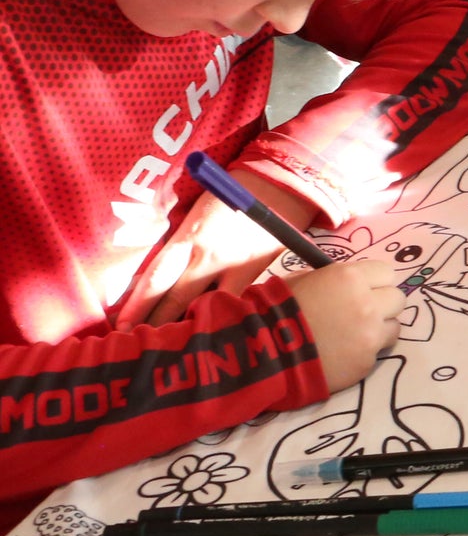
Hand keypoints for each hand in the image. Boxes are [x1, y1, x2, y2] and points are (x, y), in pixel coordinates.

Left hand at [117, 169, 318, 329]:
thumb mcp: (196, 215)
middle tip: (138, 348)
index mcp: (188, 239)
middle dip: (157, 325)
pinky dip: (222, 316)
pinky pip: (236, 302)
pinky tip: (214, 331)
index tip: (122, 327)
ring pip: (208, 307)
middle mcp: (209, 258)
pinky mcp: (258, 274)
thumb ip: (180, 244)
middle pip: (176, 300)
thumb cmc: (229, 197)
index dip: (138, 305)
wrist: (276, 187)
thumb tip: (159, 274)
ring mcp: (236, 269)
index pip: (156, 278)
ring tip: (172, 349)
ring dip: (190, 327)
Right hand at [288, 258, 404, 392]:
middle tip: (362, 313)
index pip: (387, 272)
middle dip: (383, 304)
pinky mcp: (367, 362)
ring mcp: (370, 335)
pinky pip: (377, 352)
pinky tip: (343, 354)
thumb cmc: (276, 311)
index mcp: (350, 278)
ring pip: (394, 326)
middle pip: (397, 298)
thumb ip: (332, 278)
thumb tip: (345, 282)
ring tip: (354, 336)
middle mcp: (368, 304)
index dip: (375, 282)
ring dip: (379, 329)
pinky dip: (365, 352)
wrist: (263, 353)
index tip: (365, 290)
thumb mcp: (302, 280)